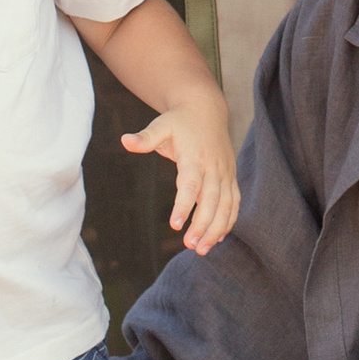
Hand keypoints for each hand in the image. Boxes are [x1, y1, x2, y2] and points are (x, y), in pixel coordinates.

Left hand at [122, 95, 238, 254]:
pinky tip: (218, 238)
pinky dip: (228, 221)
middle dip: (202, 225)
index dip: (184, 205)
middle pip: (211, 200)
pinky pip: (234, 203)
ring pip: (226, 205)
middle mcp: (213, 167)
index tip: (175, 224)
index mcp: (194, 157)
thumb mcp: (161, 125)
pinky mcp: (230, 177)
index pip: (191, 185)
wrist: (207, 109)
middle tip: (190, 246)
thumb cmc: (180, 121)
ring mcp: (225, 173)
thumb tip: (125, 141)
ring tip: (202, 249)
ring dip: (216, 228)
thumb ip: (145, 137)